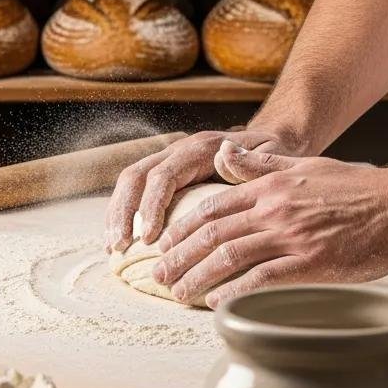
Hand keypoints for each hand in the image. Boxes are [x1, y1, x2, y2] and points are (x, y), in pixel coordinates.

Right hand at [104, 128, 295, 252]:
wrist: (273, 140)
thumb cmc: (275, 155)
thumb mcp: (272, 155)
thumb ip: (250, 161)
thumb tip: (224, 156)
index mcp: (201, 148)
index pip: (164, 175)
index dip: (152, 206)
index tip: (149, 239)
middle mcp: (179, 151)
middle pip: (136, 175)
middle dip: (123, 211)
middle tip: (120, 246)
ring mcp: (169, 161)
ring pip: (130, 182)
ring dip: (117, 214)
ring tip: (113, 247)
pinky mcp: (166, 174)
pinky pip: (136, 190)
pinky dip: (123, 214)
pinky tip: (118, 240)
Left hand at [152, 141, 387, 306]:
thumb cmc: (360, 188)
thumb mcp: (305, 165)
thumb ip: (261, 165)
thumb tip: (222, 152)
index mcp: (269, 187)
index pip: (211, 207)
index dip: (181, 228)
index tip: (165, 244)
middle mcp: (273, 209)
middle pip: (210, 234)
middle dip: (177, 257)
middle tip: (157, 276)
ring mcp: (290, 236)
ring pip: (227, 257)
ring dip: (196, 278)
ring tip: (177, 294)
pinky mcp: (310, 263)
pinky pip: (261, 280)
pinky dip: (234, 292)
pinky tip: (217, 303)